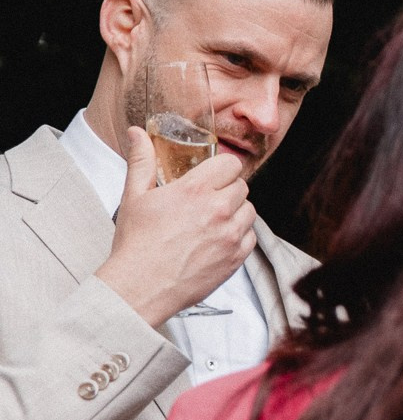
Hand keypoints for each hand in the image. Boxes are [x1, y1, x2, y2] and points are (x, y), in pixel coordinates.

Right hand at [94, 126, 254, 326]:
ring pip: (250, 211)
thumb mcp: (134, 196)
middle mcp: (218, 210)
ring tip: (213, 219)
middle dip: (227, 189)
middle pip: (241, 187)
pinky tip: (219, 238)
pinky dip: (240, 235)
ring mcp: (230, 235)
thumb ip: (141, 161)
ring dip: (236, 212)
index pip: (230, 164)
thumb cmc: (136, 243)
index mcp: (195, 190)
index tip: (213, 174)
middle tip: (208, 199)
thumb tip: (138, 134)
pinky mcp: (237, 258)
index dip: (222, 167)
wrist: (142, 286)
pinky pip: (251, 237)